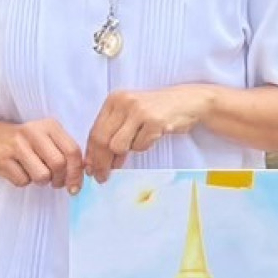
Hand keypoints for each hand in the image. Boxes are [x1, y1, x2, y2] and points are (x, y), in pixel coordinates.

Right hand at [0, 118, 83, 191]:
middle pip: (58, 164)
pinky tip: (19, 171)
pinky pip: (22, 181)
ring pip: (42, 176)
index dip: (77, 172)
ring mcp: (16, 145)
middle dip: (60, 180)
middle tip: (56, 183)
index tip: (76, 186)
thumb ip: (66, 151)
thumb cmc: (26, 143)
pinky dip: (23, 181)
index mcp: (50, 125)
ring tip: (36, 174)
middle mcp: (33, 131)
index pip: (72, 150)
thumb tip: (85, 172)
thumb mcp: (47, 139)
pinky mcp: (2, 159)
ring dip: (41, 182)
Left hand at [85, 85, 218, 178]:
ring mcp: (138, 110)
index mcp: (114, 100)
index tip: (90, 170)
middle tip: (102, 177)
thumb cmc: (157, 111)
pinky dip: (144, 146)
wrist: (187, 101)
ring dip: (126, 153)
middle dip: (100, 162)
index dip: (91, 154)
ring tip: (136, 146)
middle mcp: (123, 102)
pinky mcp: (154, 120)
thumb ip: (113, 133)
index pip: (94, 131)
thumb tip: (96, 162)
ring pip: (118, 145)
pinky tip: (151, 136)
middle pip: (102, 140)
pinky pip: (139, 146)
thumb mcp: (130, 116)